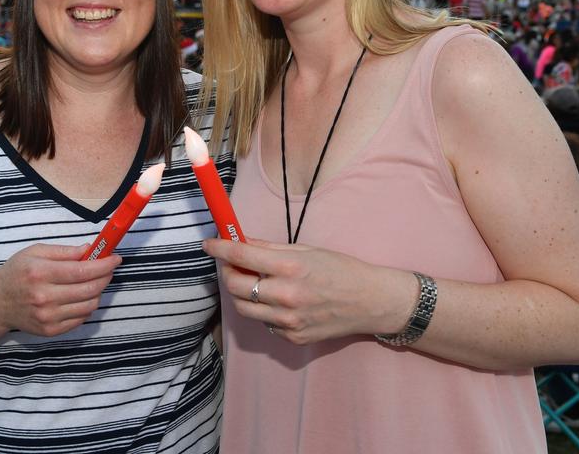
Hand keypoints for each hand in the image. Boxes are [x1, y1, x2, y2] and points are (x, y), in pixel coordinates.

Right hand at [0, 243, 121, 337]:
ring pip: (89, 305)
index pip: (82, 270)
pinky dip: (87, 306)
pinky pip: (81, 319)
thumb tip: (90, 250)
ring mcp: (47, 317)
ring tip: (94, 282)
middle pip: (89, 289)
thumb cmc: (17, 272)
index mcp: (40, 273)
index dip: (103, 265)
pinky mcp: (50, 330)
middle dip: (105, 277)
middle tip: (108, 269)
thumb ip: (64, 251)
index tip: (115, 258)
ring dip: (98, 292)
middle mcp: (44, 297)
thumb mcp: (35, 252)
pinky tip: (82, 296)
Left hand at [202, 237, 412, 343]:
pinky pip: (264, 322)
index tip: (209, 243)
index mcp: (290, 268)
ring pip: (243, 308)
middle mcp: (286, 296)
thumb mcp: (305, 250)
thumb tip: (238, 240)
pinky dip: (262, 309)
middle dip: (227, 272)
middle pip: (235, 286)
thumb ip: (268, 248)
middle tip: (232, 263)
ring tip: (253, 281)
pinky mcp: (292, 338)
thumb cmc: (339, 269)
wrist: (370, 302)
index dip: (219, 248)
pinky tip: (277, 300)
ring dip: (241, 292)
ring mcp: (288, 321)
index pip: (241, 257)